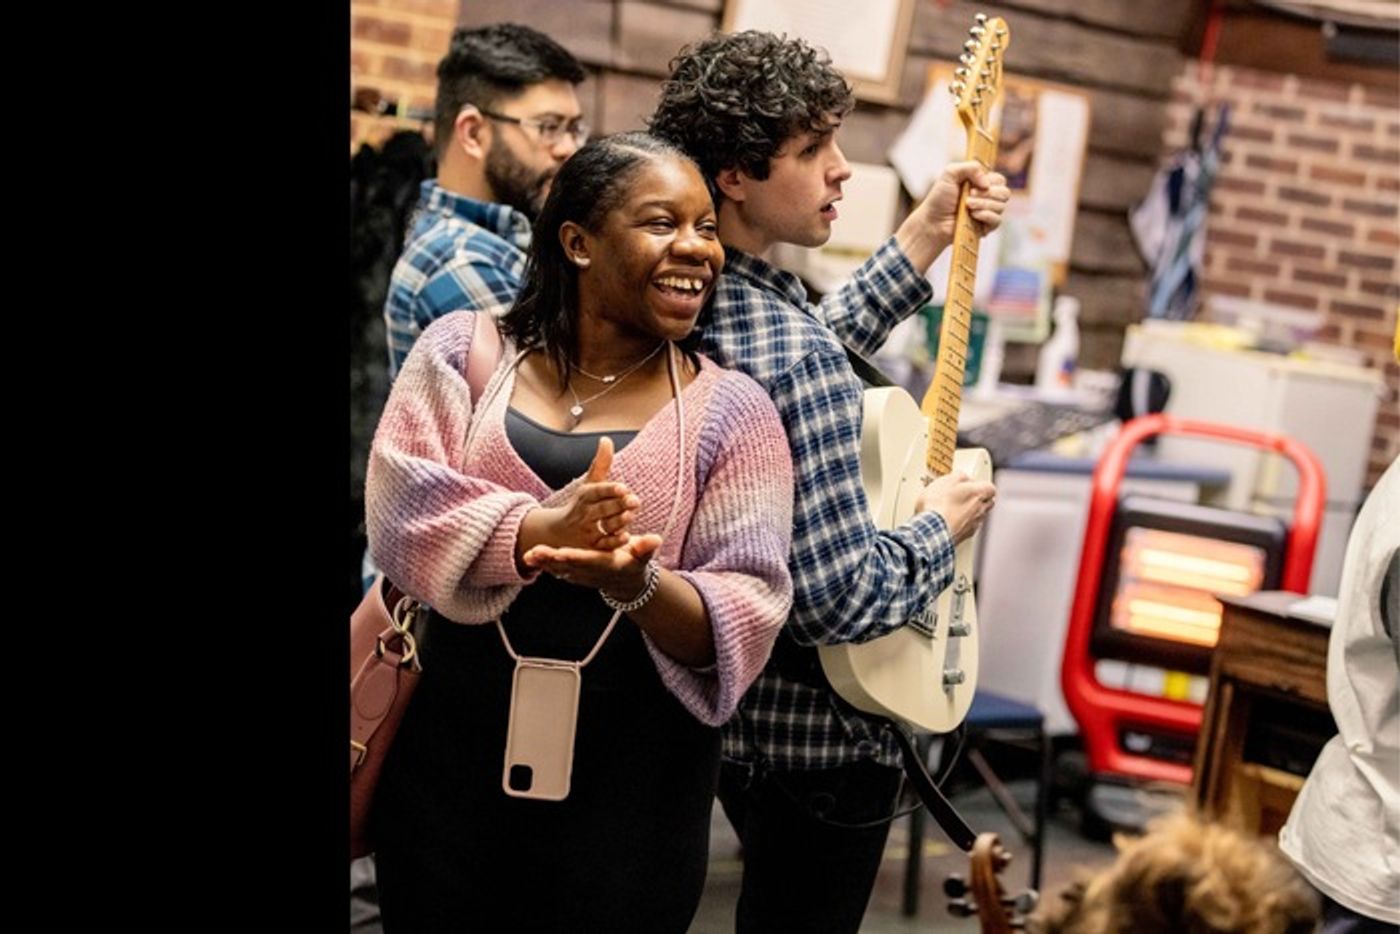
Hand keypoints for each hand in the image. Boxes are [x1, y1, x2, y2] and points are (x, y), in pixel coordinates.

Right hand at [517, 437, 640, 560]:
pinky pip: (603, 544)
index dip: (609, 489)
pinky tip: (626, 537)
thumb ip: (601, 464)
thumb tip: (606, 439)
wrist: (559, 534)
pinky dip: (613, 541)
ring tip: (631, 516)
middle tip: (635, 501)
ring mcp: (587, 531)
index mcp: (585, 495)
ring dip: (617, 522)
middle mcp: (585, 513)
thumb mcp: (590, 484)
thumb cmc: (582, 504)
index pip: (596, 491)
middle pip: (601, 509)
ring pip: (602, 526)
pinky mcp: (592, 547)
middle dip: (617, 505)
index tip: (623, 487)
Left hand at [522, 533, 663, 597]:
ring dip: (543, 563)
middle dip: (550, 560)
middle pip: (567, 566)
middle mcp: (590, 572)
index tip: (561, 552)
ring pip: (558, 569)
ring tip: (527, 556)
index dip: (574, 557)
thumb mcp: (642, 556)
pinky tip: (528, 558)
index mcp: (606, 564)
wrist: (626, 583)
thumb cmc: (635, 564)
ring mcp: (580, 575)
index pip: (588, 560)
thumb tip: (654, 539)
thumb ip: (646, 548)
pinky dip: (543, 565)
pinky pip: (557, 570)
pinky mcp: (574, 574)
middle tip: (534, 553)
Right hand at [915, 471, 996, 544]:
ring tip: (957, 509)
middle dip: (980, 499)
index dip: (981, 484)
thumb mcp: (946, 481)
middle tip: (967, 495)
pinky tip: (951, 522)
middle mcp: (980, 510)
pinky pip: (968, 528)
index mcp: (979, 493)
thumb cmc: (940, 504)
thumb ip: (959, 476)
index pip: (990, 487)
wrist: (932, 529)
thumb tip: (962, 477)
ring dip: (971, 512)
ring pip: (979, 516)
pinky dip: (962, 524)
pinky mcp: (964, 536)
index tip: (972, 483)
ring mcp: (973, 524)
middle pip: (988, 503)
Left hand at [921, 160, 1010, 238]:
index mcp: (982, 184)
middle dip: (987, 194)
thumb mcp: (950, 173)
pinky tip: (973, 216)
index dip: (990, 181)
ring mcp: (988, 213)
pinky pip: (997, 220)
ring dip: (983, 204)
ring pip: (1001, 206)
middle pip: (1004, 193)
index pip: (1000, 180)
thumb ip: (970, 167)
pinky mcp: (986, 227)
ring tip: (967, 206)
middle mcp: (987, 198)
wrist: (933, 221)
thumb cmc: (939, 199)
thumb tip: (986, 183)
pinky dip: (985, 216)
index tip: (973, 185)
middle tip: (969, 196)